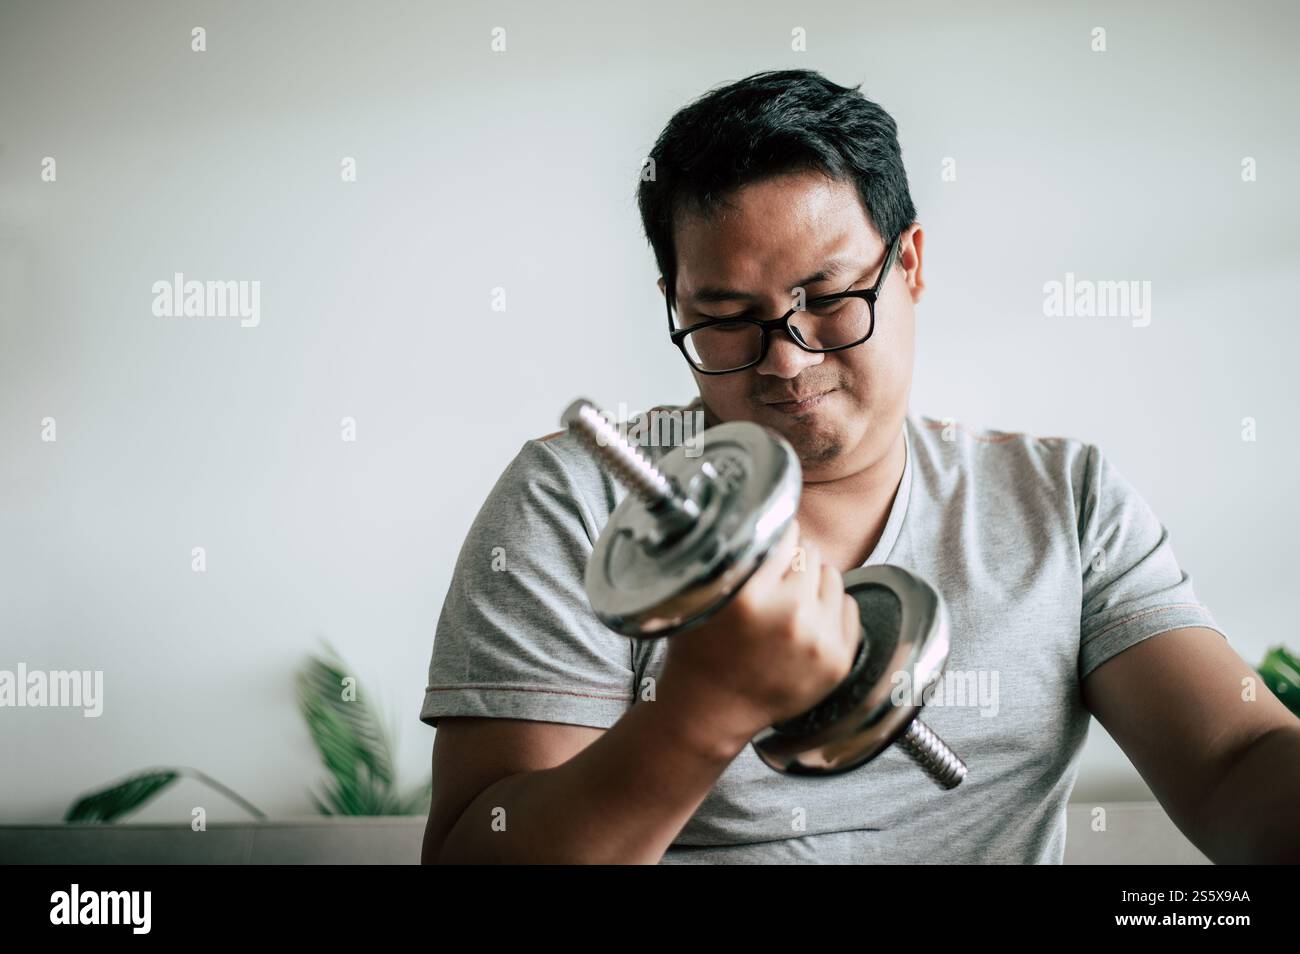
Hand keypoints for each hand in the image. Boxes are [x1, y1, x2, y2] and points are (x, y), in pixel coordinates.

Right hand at [658, 518, 862, 752]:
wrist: (712, 711)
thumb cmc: (701, 652)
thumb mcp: (703, 595)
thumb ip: (734, 558)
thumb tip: (764, 515)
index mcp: (750, 596)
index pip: (783, 535)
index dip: (773, 537)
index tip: (767, 545)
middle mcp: (789, 616)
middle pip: (810, 552)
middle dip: (792, 561)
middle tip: (772, 583)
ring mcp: (819, 640)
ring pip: (832, 575)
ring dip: (813, 582)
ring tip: (788, 604)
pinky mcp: (838, 660)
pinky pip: (849, 606)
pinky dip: (829, 608)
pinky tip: (804, 623)